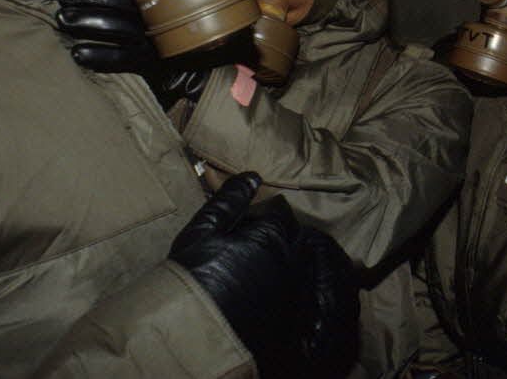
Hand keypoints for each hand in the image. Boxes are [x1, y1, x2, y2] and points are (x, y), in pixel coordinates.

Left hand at [56, 0, 207, 107]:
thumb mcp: (154, 7)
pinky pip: (121, 59)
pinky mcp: (150, 64)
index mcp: (154, 0)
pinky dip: (98, 56)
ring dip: (85, 24)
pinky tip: (77, 54)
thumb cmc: (165, 30)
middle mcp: (154, 19)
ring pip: (116, 29)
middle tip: (61, 10)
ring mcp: (153, 41)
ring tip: (63, 22)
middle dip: (85, 7)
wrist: (197, 65)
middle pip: (116, 7)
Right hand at [169, 173, 359, 377]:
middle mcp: (293, 258)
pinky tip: (291, 297)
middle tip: (261, 250)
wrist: (194, 331)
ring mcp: (298, 288)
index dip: (264, 220)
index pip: (280, 216)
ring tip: (275, 271)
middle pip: (299, 239)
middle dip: (285, 239)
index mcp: (272, 233)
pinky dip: (308, 293)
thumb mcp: (202, 230)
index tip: (249, 229)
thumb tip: (253, 175)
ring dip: (299, 264)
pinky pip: (314, 298)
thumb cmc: (192, 277)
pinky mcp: (298, 316)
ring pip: (310, 267)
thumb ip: (229, 200)